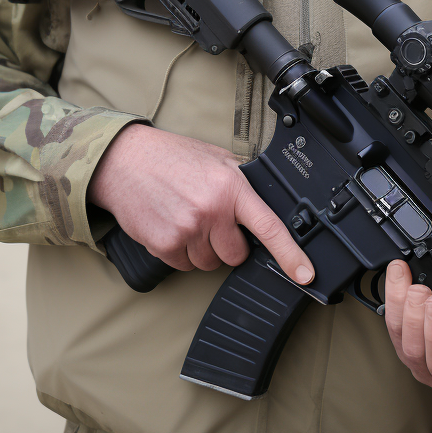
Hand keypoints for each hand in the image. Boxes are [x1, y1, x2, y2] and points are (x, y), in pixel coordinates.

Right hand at [87, 123, 314, 284]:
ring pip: (208, 263)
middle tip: (211, 220)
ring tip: (187, 218)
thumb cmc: (171, 157)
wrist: (125, 161)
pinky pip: (184, 266)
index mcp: (231, 187)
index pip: (269, 227)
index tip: (306, 275)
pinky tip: (172, 225)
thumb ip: (241, 182)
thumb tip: (266, 204)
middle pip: (235, 255)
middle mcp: (212, 210)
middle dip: (227, 243)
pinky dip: (180, 252)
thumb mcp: (215, 158)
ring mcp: (187, 230)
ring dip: (201, 249)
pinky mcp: (164, 245)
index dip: (291, 255)